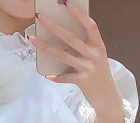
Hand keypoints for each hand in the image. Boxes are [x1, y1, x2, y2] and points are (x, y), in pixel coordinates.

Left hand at [30, 2, 124, 122]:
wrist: (108, 97)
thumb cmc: (98, 74)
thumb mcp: (96, 57)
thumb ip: (83, 46)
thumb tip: (61, 34)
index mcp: (98, 46)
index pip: (90, 25)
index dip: (78, 14)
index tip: (66, 3)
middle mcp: (94, 55)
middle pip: (71, 38)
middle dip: (53, 26)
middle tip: (39, 17)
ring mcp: (88, 68)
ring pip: (63, 55)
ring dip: (45, 46)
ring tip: (32, 39)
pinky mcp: (83, 81)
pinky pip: (65, 77)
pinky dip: (56, 76)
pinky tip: (47, 75)